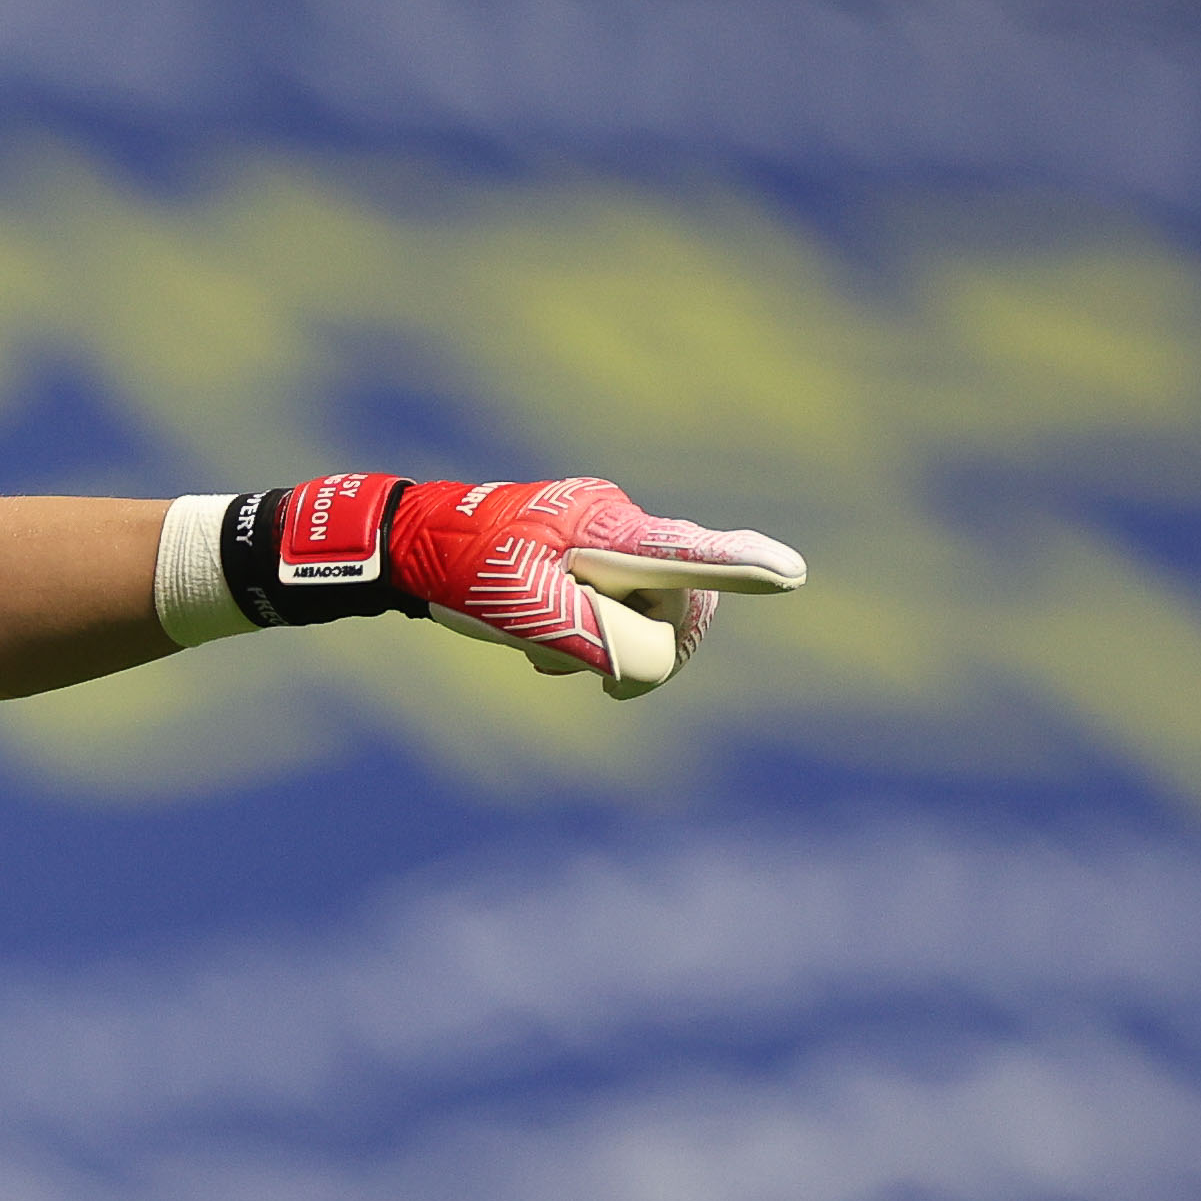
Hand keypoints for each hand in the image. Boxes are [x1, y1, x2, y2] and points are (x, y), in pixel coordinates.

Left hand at [380, 473, 805, 695]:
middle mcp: (617, 523)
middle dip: (644, 645)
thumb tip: (649, 665)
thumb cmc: (463, 574)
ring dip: (606, 643)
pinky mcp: (590, 553)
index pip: (684, 555)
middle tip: (592, 678)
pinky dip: (591, 634)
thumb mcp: (525, 614)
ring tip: (542, 650)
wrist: (409, 544)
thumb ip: (598, 639)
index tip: (792, 574)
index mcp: (606, 529)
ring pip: (645, 610)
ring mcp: (605, 535)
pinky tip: (542, 645)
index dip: (740, 568)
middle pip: (676, 600)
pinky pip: (619, 604)